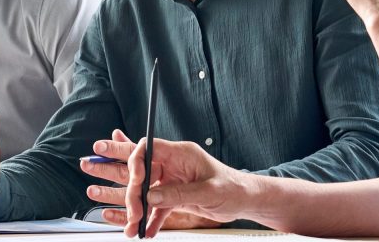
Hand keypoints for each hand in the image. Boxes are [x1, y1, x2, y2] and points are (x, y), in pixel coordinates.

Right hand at [123, 138, 245, 237]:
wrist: (244, 200)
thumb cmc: (233, 188)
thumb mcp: (208, 191)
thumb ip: (179, 194)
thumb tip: (152, 196)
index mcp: (182, 154)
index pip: (149, 148)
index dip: (137, 161)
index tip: (135, 181)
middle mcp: (174, 165)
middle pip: (143, 172)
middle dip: (135, 193)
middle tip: (134, 213)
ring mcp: (173, 180)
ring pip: (147, 192)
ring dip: (139, 209)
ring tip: (134, 227)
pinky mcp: (175, 196)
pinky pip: (157, 206)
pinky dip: (151, 219)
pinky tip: (147, 230)